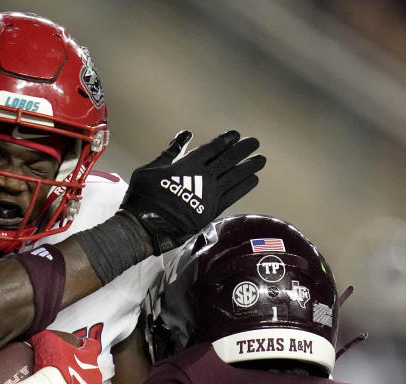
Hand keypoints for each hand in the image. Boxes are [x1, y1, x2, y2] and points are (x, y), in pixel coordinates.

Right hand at [28, 330, 101, 383]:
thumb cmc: (52, 364)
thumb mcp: (47, 340)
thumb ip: (47, 336)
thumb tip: (38, 335)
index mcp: (90, 356)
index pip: (93, 345)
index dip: (86, 345)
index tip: (78, 346)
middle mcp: (96, 372)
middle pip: (91, 367)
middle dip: (81, 367)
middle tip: (66, 368)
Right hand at [120, 130, 264, 253]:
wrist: (146, 225)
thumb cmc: (144, 196)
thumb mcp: (151, 168)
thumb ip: (171, 152)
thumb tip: (184, 135)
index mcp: (188, 164)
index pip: (212, 148)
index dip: (225, 140)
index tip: (236, 135)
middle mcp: (203, 177)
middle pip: (228, 159)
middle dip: (243, 150)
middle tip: (255, 143)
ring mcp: (210, 194)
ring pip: (235, 176)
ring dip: (249, 167)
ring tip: (261, 160)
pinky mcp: (212, 210)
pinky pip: (234, 195)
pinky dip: (244, 186)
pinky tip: (253, 180)